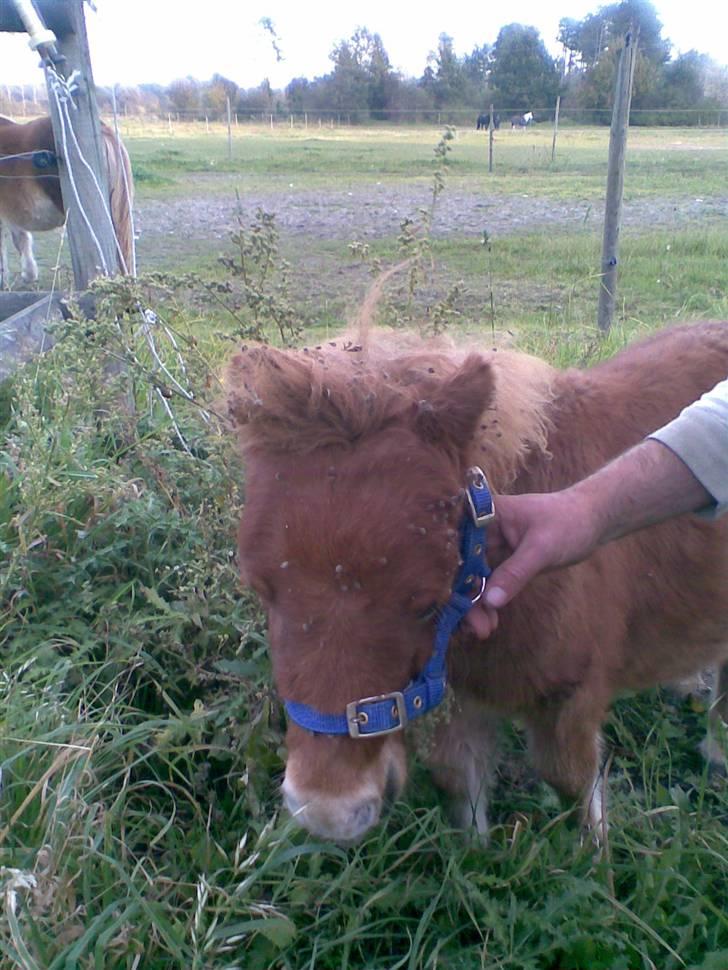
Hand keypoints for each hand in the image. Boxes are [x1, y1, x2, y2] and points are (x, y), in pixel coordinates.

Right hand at [466, 489, 598, 638]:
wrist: (591, 521)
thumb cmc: (568, 522)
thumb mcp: (542, 548)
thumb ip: (515, 573)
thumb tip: (490, 601)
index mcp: (484, 513)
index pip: (455, 541)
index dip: (449, 570)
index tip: (451, 601)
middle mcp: (480, 528)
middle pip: (460, 563)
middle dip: (463, 595)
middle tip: (473, 626)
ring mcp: (489, 545)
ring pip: (471, 577)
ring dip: (475, 604)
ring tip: (483, 630)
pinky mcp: (500, 561)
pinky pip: (486, 583)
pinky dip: (487, 602)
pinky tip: (490, 622)